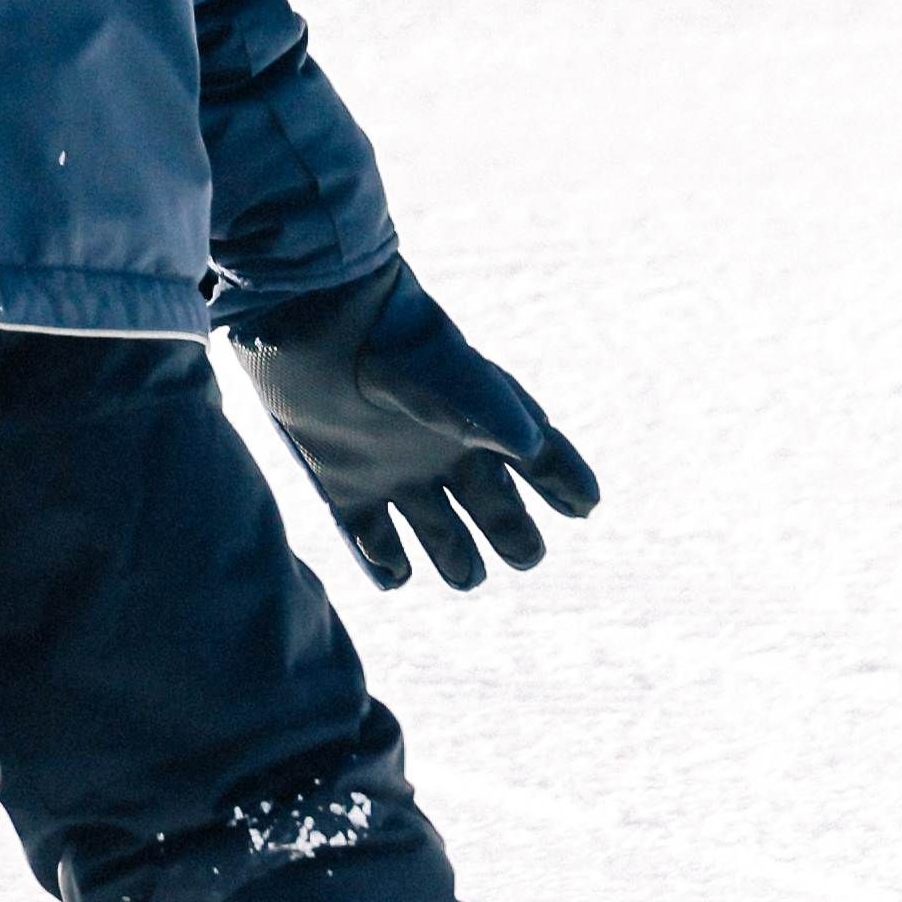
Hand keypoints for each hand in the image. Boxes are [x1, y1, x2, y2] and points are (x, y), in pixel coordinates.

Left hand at [232, 262, 599, 591]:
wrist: (316, 323)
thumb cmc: (390, 344)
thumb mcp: (451, 378)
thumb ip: (493, 413)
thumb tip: (531, 446)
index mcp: (481, 419)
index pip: (540, 459)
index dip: (566, 482)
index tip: (585, 507)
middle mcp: (444, 449)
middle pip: (495, 508)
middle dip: (515, 536)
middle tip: (525, 556)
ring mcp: (394, 468)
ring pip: (436, 531)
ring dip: (454, 558)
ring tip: (466, 575)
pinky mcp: (344, 483)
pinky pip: (368, 536)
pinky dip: (382, 562)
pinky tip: (395, 577)